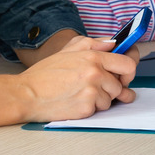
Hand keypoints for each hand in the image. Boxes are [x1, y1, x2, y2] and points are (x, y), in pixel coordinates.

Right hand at [16, 34, 138, 122]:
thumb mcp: (68, 49)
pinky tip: (75, 101)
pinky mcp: (86, 109)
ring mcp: (91, 92)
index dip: (128, 71)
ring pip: (110, 99)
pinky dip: (90, 108)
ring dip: (100, 99)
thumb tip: (114, 43)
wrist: (25, 94)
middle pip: (119, 85)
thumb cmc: (45, 73)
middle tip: (94, 86)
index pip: (128, 63)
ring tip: (80, 93)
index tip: (124, 75)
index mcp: (94, 57)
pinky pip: (99, 110)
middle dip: (110, 88)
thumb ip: (94, 43)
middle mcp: (95, 74)